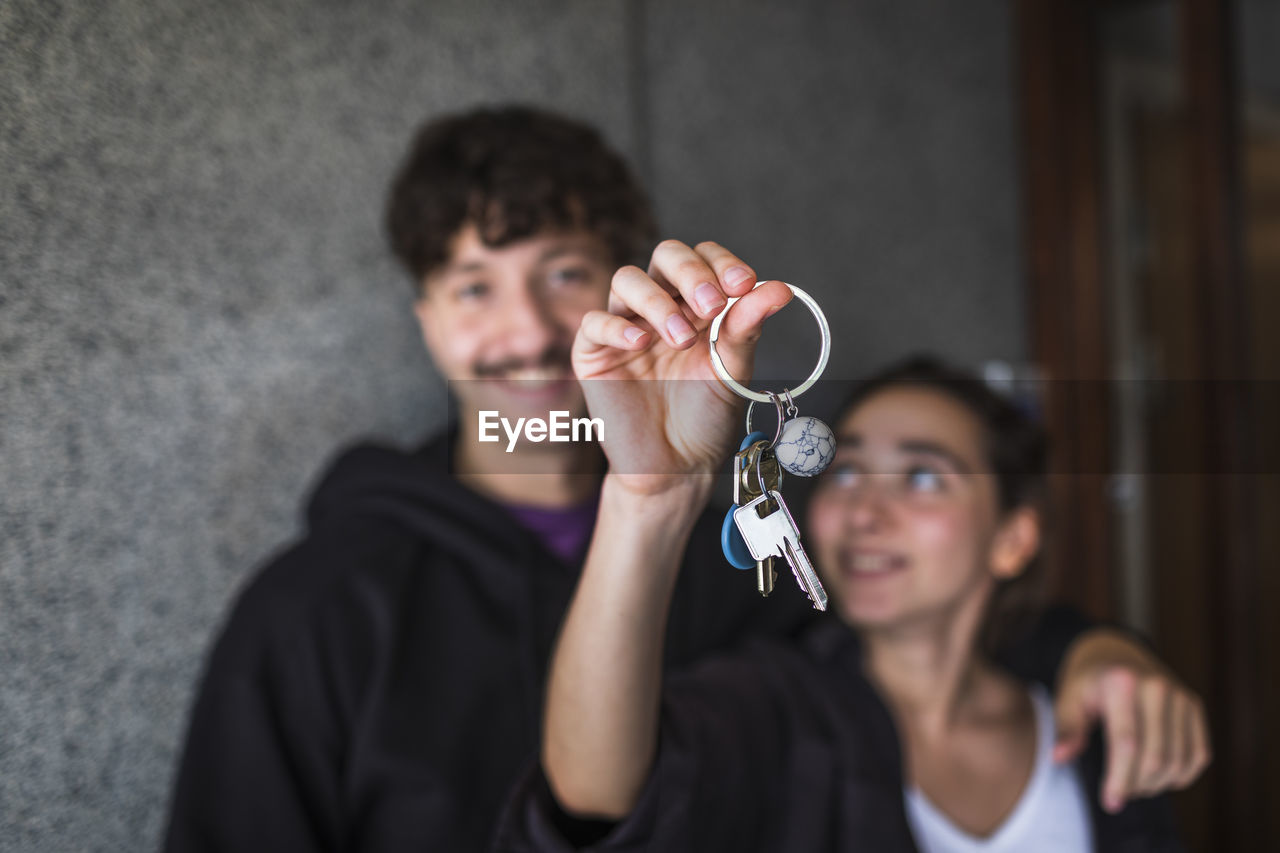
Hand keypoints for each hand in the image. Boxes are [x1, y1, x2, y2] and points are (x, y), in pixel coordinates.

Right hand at [574, 240, 792, 495]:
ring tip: (679, 339)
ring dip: (657, 301)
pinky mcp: (594, 353)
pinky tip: (640, 344)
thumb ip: (747, 327)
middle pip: (666, 256)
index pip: (705, 258)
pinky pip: (595, 322)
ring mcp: (626, 326)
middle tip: (710, 304)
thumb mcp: (733, 370)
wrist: (677, 468)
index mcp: (698, 305)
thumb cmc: (706, 418)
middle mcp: (662, 307)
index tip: (744, 285)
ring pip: (627, 280)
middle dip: (690, 273)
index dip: (722, 264)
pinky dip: (617, 326)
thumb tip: (780, 288)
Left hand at [1053, 630, 1210, 812]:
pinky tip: (1158, 777)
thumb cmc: (1086, 682)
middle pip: (1154, 758)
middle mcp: (1157, 686)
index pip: (1126, 745)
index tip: (1110, 802)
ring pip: (1178, 761)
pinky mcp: (1195, 706)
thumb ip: (1067, 729)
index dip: (1119, 780)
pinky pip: (1198, 755)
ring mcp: (1181, 696)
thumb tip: (1059, 758)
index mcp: (1121, 682)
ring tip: (1133, 784)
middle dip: (1136, 786)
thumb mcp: (1068, 699)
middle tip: (1118, 793)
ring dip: (1157, 784)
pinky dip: (1181, 775)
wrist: (1114, 652)